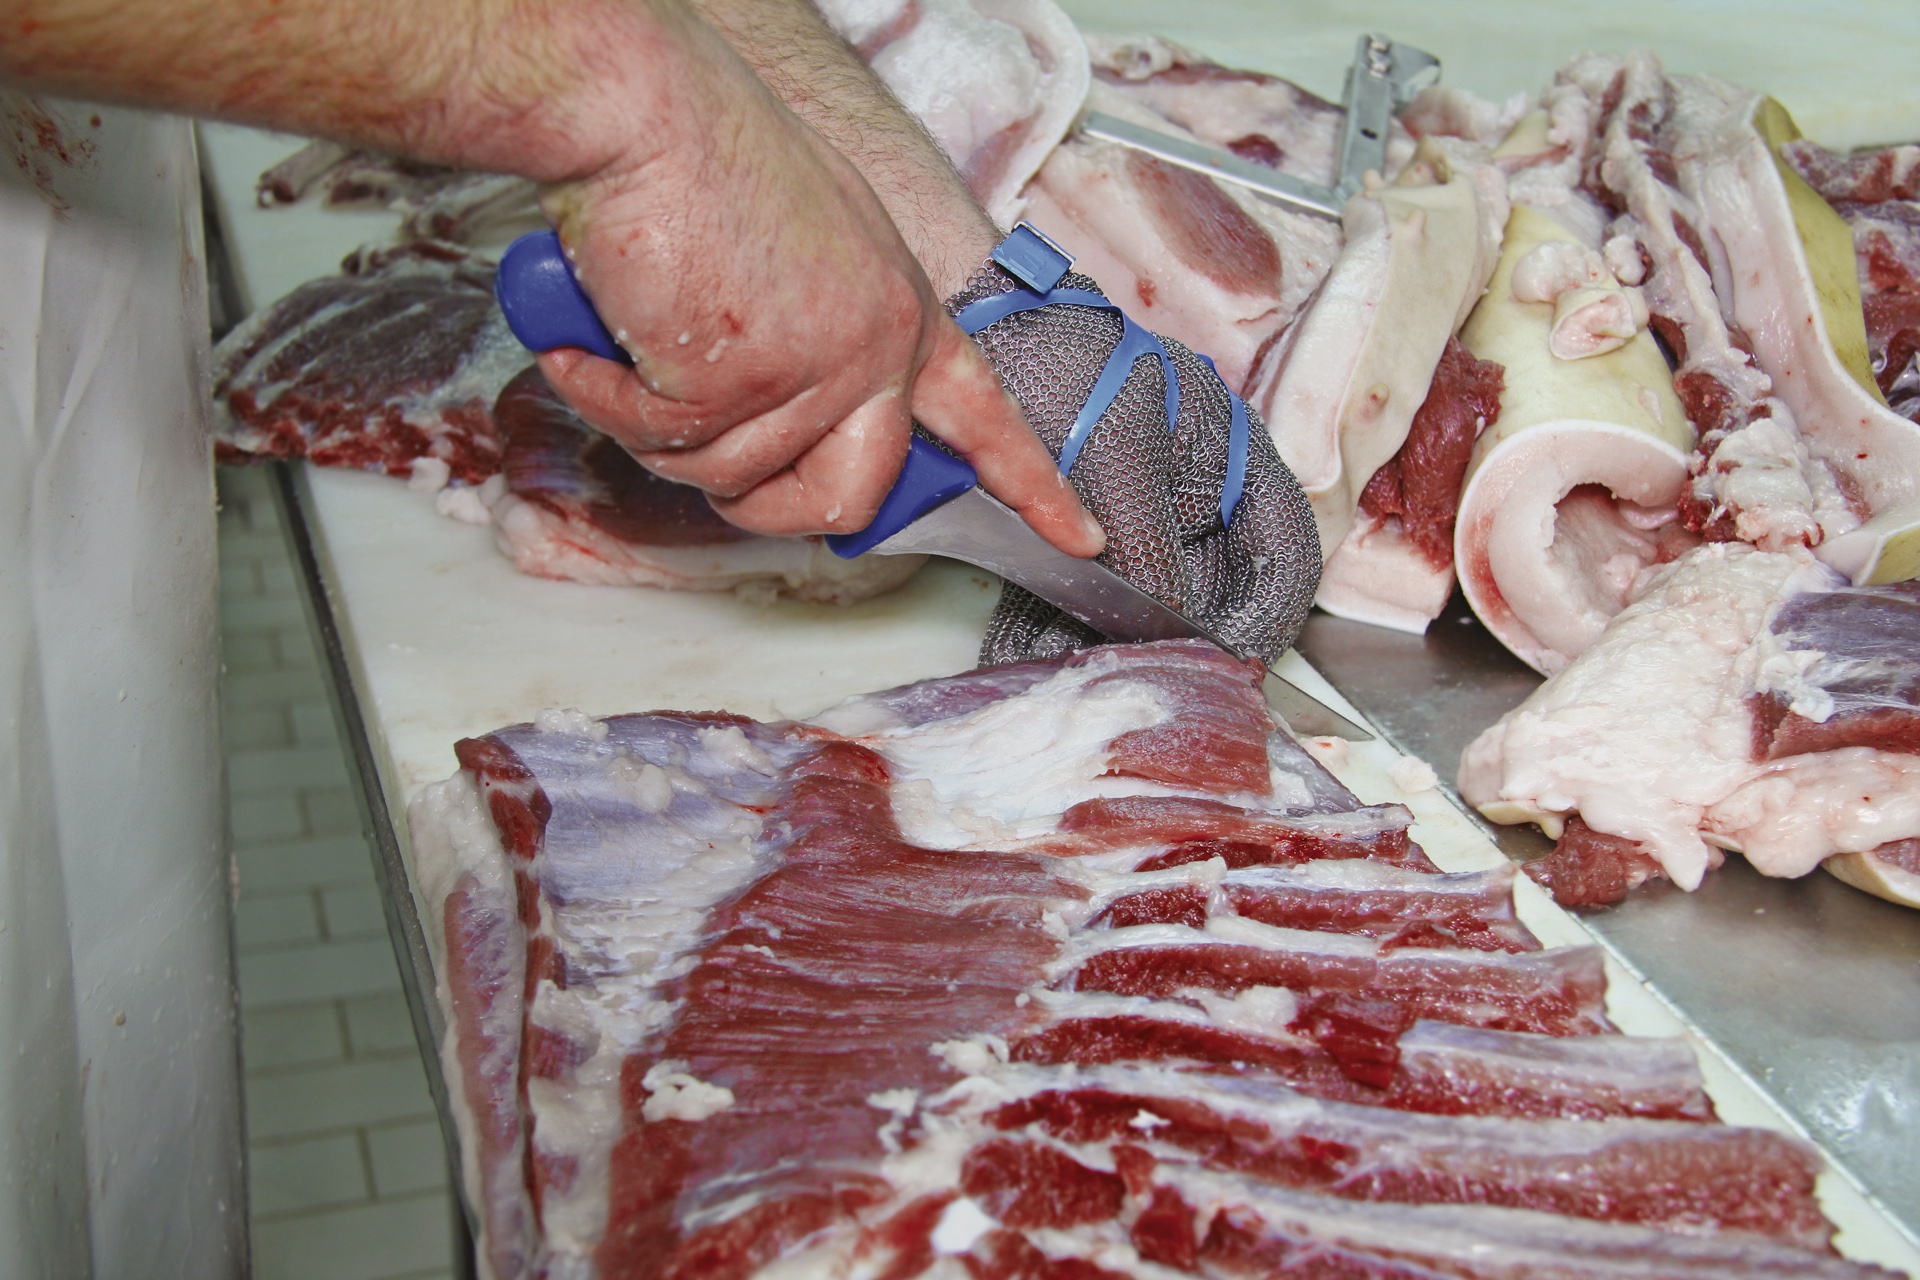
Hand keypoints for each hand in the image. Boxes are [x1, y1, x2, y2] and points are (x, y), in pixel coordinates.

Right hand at [531, 19, 1101, 555]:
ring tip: (634, 348)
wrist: (643, 112)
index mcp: (901, 312)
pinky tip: (592, 343)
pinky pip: (662, 445)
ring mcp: (815, 370)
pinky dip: (610, 401)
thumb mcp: (810, 250)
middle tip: (707, 458)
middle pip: (852, 497)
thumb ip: (828, 334)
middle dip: (769, 508)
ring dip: (661, 433)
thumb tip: (795, 419)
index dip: (1029, 484)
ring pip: (733, 481)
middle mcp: (877, 347)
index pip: (982, 414)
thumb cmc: (706, 161)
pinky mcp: (739, 385)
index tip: (1079, 536)